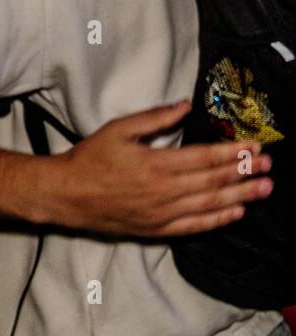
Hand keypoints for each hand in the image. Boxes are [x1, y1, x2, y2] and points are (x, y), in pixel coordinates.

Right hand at [44, 100, 272, 236]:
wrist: (66, 194)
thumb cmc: (89, 159)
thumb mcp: (118, 129)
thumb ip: (154, 118)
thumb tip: (185, 105)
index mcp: (156, 163)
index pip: (205, 157)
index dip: (233, 152)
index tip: (255, 147)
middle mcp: (164, 191)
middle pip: (214, 181)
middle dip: (244, 172)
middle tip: (269, 166)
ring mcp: (162, 213)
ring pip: (210, 204)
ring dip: (241, 196)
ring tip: (263, 189)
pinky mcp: (157, 230)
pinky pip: (195, 226)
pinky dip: (218, 220)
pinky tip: (236, 212)